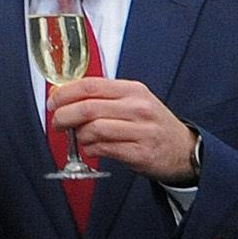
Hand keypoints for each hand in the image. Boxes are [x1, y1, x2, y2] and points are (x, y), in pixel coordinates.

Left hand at [48, 77, 200, 185]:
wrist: (184, 150)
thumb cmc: (152, 124)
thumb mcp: (134, 101)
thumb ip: (103, 98)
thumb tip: (65, 96)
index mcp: (133, 90)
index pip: (90, 85)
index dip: (65, 93)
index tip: (53, 102)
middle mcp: (138, 108)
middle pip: (88, 108)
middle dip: (64, 116)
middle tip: (58, 123)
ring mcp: (141, 131)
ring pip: (94, 129)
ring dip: (79, 136)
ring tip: (80, 138)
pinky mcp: (140, 153)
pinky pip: (104, 149)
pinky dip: (91, 150)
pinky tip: (92, 149)